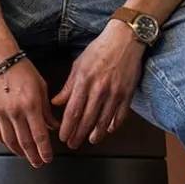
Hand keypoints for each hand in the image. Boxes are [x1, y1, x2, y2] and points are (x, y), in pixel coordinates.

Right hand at [0, 58, 58, 167]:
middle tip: (39, 163)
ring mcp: (0, 113)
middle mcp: (15, 112)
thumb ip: (47, 109)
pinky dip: (3, 142)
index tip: (48, 158)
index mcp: (31, 105)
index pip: (40, 135)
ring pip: (10, 141)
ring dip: (19, 152)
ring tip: (26, 157)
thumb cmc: (21, 68)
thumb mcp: (41, 86)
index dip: (45, 150)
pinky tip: (9, 145)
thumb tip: (53, 125)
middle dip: (34, 156)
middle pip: (25, 142)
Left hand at [52, 20, 145, 148]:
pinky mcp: (128, 93)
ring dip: (96, 133)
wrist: (124, 39)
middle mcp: (99, 89)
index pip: (73, 111)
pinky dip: (114, 123)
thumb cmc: (100, 50)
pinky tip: (108, 129)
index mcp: (84, 82)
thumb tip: (56, 102)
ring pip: (104, 120)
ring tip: (91, 140)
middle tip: (73, 144)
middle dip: (79, 135)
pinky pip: (121, 113)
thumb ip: (68, 86)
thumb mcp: (79, 65)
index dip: (67, 127)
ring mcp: (115, 92)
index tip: (63, 137)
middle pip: (87, 119)